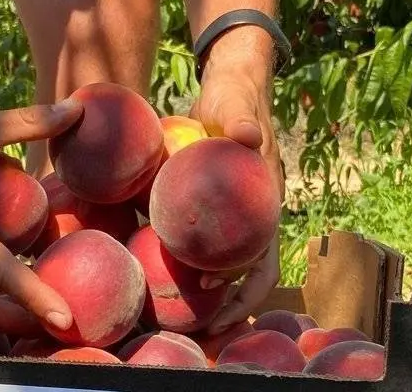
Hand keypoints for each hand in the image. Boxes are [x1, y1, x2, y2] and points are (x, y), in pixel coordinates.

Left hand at [188, 25, 284, 335]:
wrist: (230, 81)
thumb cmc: (234, 94)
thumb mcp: (235, 103)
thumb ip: (239, 117)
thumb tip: (245, 135)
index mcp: (262, 203)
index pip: (262, 261)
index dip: (244, 293)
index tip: (214, 307)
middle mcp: (248, 215)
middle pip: (241, 274)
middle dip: (221, 306)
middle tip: (191, 330)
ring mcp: (228, 212)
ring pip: (218, 262)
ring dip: (199, 289)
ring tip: (167, 313)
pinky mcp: (207, 203)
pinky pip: (196, 238)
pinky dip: (180, 255)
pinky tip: (148, 264)